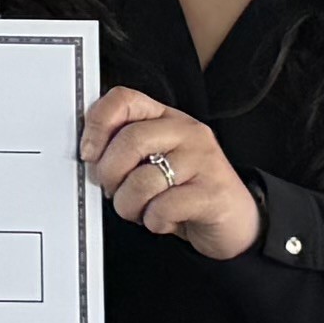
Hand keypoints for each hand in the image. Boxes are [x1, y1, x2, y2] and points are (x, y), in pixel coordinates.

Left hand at [83, 88, 263, 260]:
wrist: (235, 222)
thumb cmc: (184, 192)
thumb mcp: (152, 163)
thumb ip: (125, 151)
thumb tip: (89, 154)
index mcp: (166, 119)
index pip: (124, 99)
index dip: (97, 125)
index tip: (89, 153)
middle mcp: (187, 132)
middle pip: (130, 140)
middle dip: (110, 175)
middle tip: (114, 192)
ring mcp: (204, 160)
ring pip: (142, 180)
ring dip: (129, 205)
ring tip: (141, 210)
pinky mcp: (213, 192)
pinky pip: (163, 207)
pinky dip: (154, 221)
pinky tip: (163, 221)